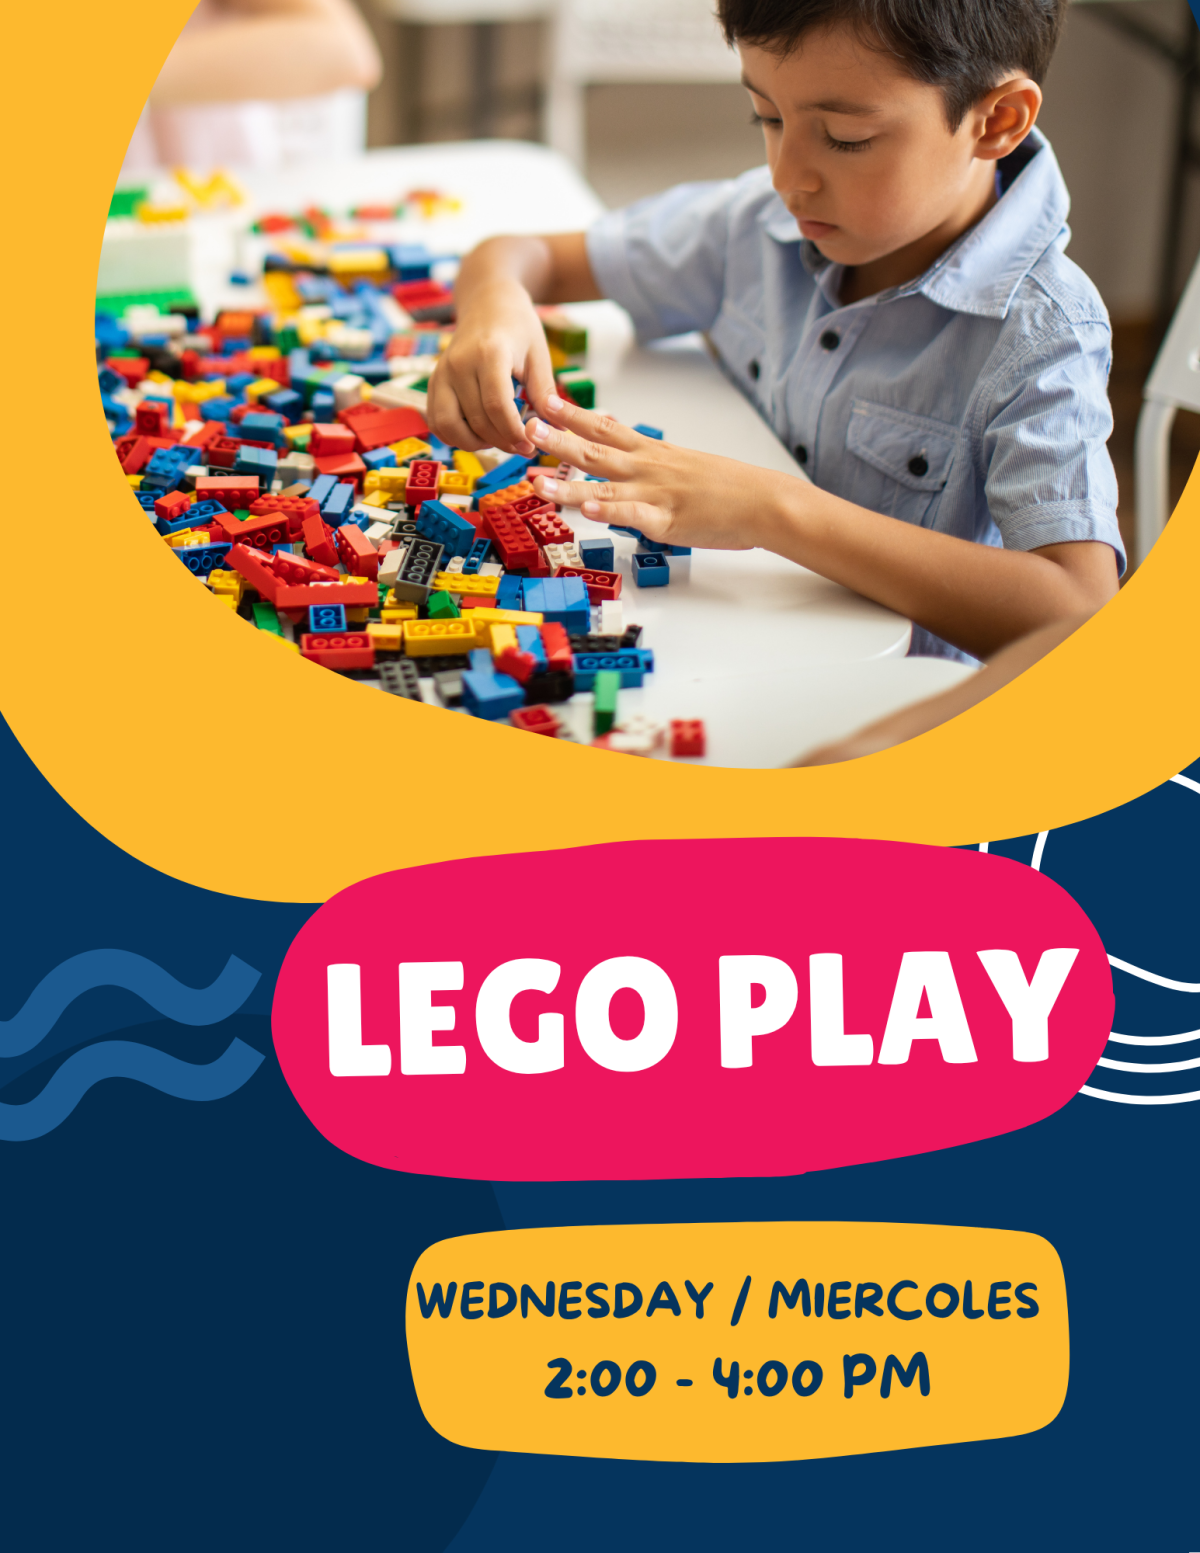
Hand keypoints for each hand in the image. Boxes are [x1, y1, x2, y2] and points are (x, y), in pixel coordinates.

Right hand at [427, 279, 556, 455]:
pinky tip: (479, 434)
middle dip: (502, 442)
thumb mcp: (539, 355)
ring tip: (499, 440)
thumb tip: (556, 429)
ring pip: (449, 426)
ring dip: (476, 444)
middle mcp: (459, 363)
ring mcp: (441, 373)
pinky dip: (455, 436)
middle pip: (476, 420)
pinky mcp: (432, 382)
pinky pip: (437, 421)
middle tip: (523, 448)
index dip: (514, 434)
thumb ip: (544, 392)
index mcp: (489, 353)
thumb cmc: (517, 326)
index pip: (496, 407)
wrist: (487, 301)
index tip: (531, 446)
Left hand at [526, 395, 796, 550]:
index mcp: (652, 454)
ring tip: (535, 479)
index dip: (572, 415)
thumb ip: (650, 467)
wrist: (764, 501)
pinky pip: (633, 516)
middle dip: (557, 439)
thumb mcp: (683, 467)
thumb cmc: (727, 488)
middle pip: (594, 450)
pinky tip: (586, 512)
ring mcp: (656, 494)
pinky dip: (609, 513)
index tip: (544, 401)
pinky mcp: (667, 521)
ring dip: (566, 484)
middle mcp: (648, 468)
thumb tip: (624, 470)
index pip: (605, 427)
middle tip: (525, 426)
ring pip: (603, 486)